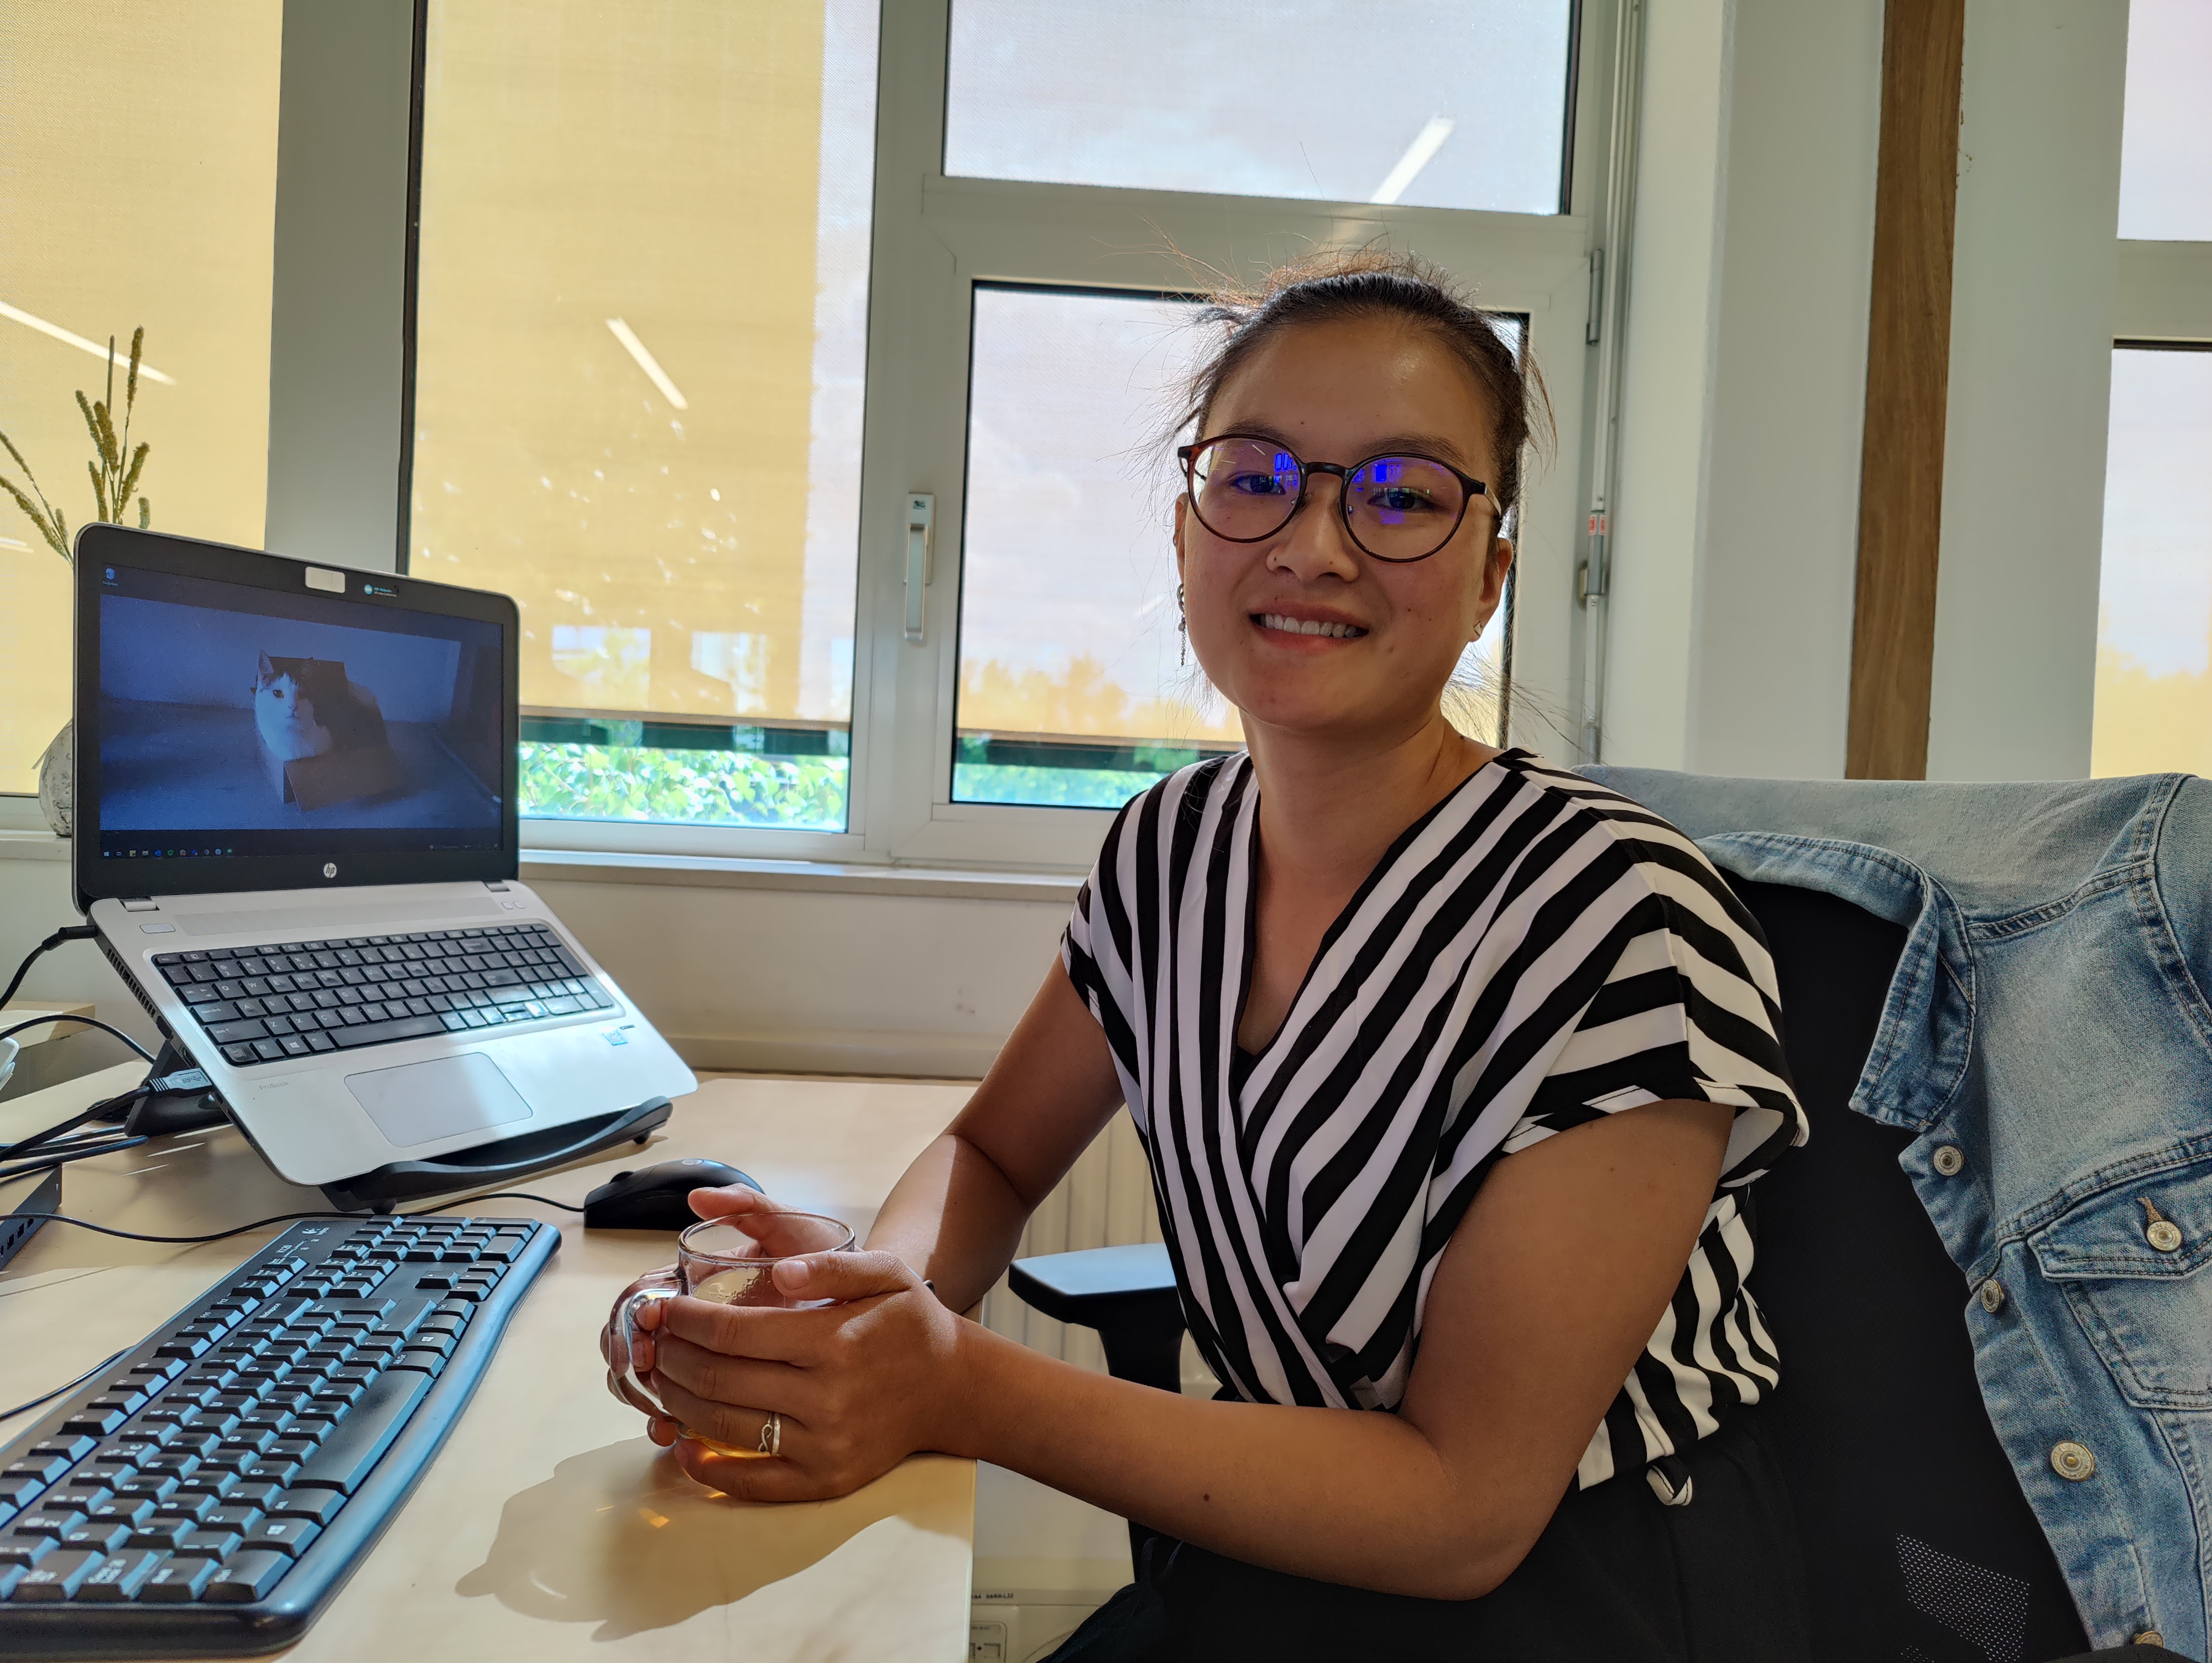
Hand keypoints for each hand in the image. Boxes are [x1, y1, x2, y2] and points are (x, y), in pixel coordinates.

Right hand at [598, 1179, 800, 1421]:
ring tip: (660, 1413)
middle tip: (647, 1370)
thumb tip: (697, 1197)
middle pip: (633, 1338)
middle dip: (631, 1356)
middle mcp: (694, 1318)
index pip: (643, 1293)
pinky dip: (668, 1419)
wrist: (868, 1296)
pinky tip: (674, 1433)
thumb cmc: (824, 1256)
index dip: (633, 1308)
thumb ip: (749, 1207)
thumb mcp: (791, 1228)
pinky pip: (679, 1409)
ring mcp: (705, 1354)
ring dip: (644, 1395)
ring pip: (648, 1377)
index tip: (646, 1321)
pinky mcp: (723, 1387)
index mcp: (699, 1279)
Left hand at [646, 1250, 967, 1501]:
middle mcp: (827, 1399)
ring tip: (660, 1379)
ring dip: (678, 1404)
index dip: (685, 1321)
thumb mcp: (885, 1273)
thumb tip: (778, 1271)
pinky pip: (753, 1484)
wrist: (952, 1388)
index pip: (734, 1334)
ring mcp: (825, 1446)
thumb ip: (830, 1266)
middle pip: (720, 1381)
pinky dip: (709, 1469)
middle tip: (652, 1342)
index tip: (662, 1309)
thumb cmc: (910, 1323)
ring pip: (727, 1428)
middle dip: (672, 1358)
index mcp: (834, 1342)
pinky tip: (683, 1445)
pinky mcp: (826, 1480)